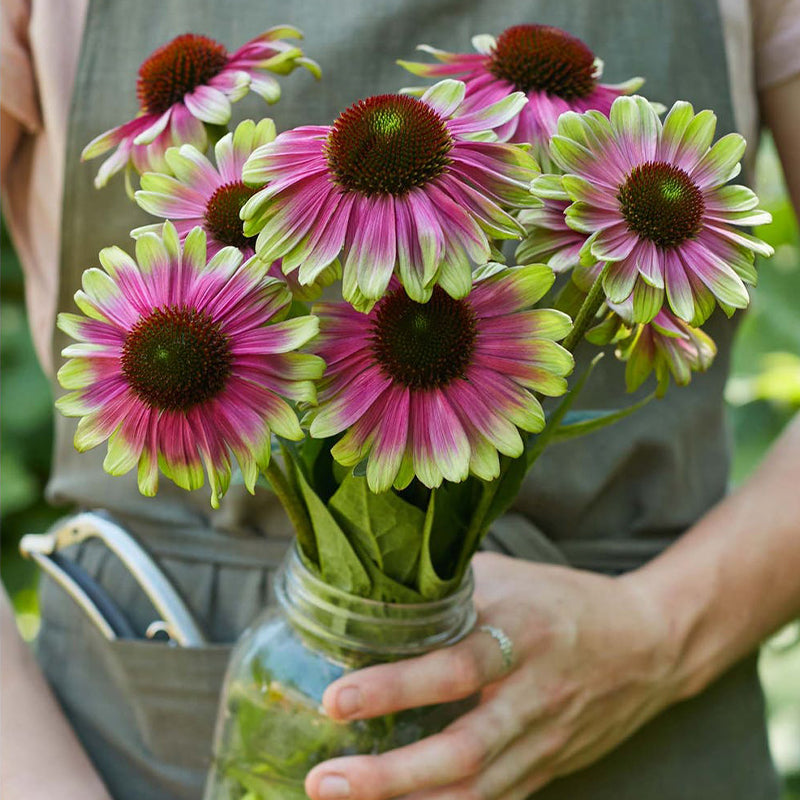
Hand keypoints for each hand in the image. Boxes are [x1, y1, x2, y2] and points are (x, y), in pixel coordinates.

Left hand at [305, 552, 681, 799]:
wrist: (649, 644)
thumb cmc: (568, 602)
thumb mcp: (512, 579)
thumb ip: (451, 590)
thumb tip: (381, 591)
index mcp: (523, 636)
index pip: (454, 668)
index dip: (394, 688)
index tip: (336, 700)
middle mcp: (533, 697)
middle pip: (461, 751)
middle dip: (389, 776)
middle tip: (326, 780)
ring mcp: (543, 742)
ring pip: (475, 793)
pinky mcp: (546, 770)